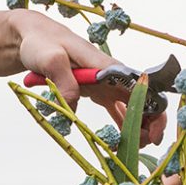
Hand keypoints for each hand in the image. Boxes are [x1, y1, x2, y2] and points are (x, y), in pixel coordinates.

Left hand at [14, 11, 167, 147]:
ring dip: (138, 125)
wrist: (32, 37)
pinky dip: (122, 124)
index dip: (153, 109)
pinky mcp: (96, 89)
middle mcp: (112, 75)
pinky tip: (119, 141)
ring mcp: (106, 82)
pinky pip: (116, 108)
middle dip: (151, 121)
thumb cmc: (41, 42)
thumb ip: (63, 80)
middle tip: (145, 144)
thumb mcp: (49, 58)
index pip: (141, 88)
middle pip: (143, 98)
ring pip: (133, 105)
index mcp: (106, 66)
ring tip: (135, 147)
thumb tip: (73, 107)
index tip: (151, 132)